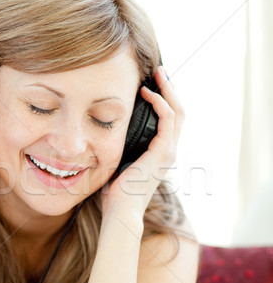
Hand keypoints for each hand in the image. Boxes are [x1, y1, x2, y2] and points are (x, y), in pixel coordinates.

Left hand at [101, 67, 184, 217]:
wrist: (121, 212)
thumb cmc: (116, 193)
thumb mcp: (119, 164)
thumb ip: (120, 149)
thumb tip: (104, 135)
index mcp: (161, 154)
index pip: (171, 120)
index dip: (165, 99)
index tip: (153, 83)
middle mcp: (169, 151)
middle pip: (179, 111)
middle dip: (170, 88)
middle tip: (160, 71)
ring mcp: (168, 151)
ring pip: (177, 111)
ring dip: (168, 90)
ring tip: (158, 74)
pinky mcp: (162, 151)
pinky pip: (167, 119)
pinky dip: (160, 102)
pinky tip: (148, 93)